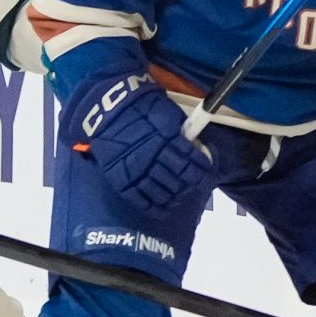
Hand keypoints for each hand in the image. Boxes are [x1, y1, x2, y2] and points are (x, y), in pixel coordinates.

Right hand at [68, 70, 213, 213]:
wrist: (108, 107)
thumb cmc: (142, 107)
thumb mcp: (167, 113)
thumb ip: (180, 132)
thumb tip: (194, 146)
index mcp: (168, 140)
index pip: (192, 163)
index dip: (202, 172)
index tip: (206, 176)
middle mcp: (154, 158)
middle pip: (178, 180)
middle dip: (189, 186)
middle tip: (193, 187)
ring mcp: (137, 171)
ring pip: (161, 192)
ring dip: (174, 197)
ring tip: (178, 197)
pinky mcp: (122, 179)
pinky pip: (140, 199)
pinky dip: (153, 208)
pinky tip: (162, 210)